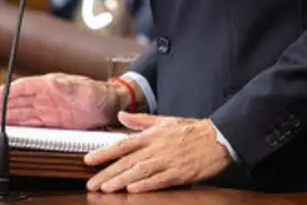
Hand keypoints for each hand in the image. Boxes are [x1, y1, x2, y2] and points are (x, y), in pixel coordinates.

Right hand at [0, 73, 122, 129]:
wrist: (110, 105)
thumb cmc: (97, 93)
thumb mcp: (82, 89)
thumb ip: (67, 87)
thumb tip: (52, 82)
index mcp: (50, 84)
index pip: (23, 87)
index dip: (6, 92)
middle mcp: (45, 96)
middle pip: (17, 100)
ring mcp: (48, 109)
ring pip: (21, 112)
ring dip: (5, 115)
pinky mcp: (53, 122)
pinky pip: (31, 123)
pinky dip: (17, 124)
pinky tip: (6, 126)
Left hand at [84, 112, 233, 192]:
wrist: (219, 138)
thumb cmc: (192, 130)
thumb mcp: (165, 121)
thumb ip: (141, 121)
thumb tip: (121, 116)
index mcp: (152, 135)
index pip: (122, 144)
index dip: (104, 153)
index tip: (88, 160)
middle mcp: (157, 148)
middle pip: (127, 161)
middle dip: (107, 173)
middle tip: (91, 183)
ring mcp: (168, 161)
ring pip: (140, 171)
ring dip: (121, 180)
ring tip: (105, 189)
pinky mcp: (180, 173)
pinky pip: (160, 180)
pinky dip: (146, 185)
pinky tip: (133, 190)